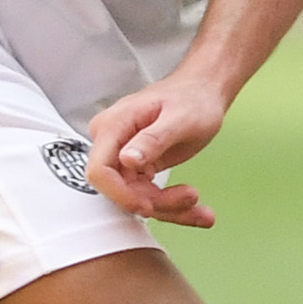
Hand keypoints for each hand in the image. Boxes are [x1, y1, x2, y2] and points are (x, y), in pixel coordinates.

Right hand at [85, 73, 228, 228]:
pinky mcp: (136, 168)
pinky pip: (148, 195)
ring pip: (136, 198)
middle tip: (190, 198)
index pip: (99, 171)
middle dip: (155, 203)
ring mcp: (122, 157)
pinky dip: (171, 205)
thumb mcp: (179, 119)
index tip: (148, 204)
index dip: (121, 194)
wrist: (202, 93)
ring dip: (168, 208)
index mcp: (114, 125)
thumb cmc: (192, 98)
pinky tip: (196, 210)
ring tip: (202, 210)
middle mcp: (112, 143)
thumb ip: (152, 140)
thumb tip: (126, 160)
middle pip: (120, 190)